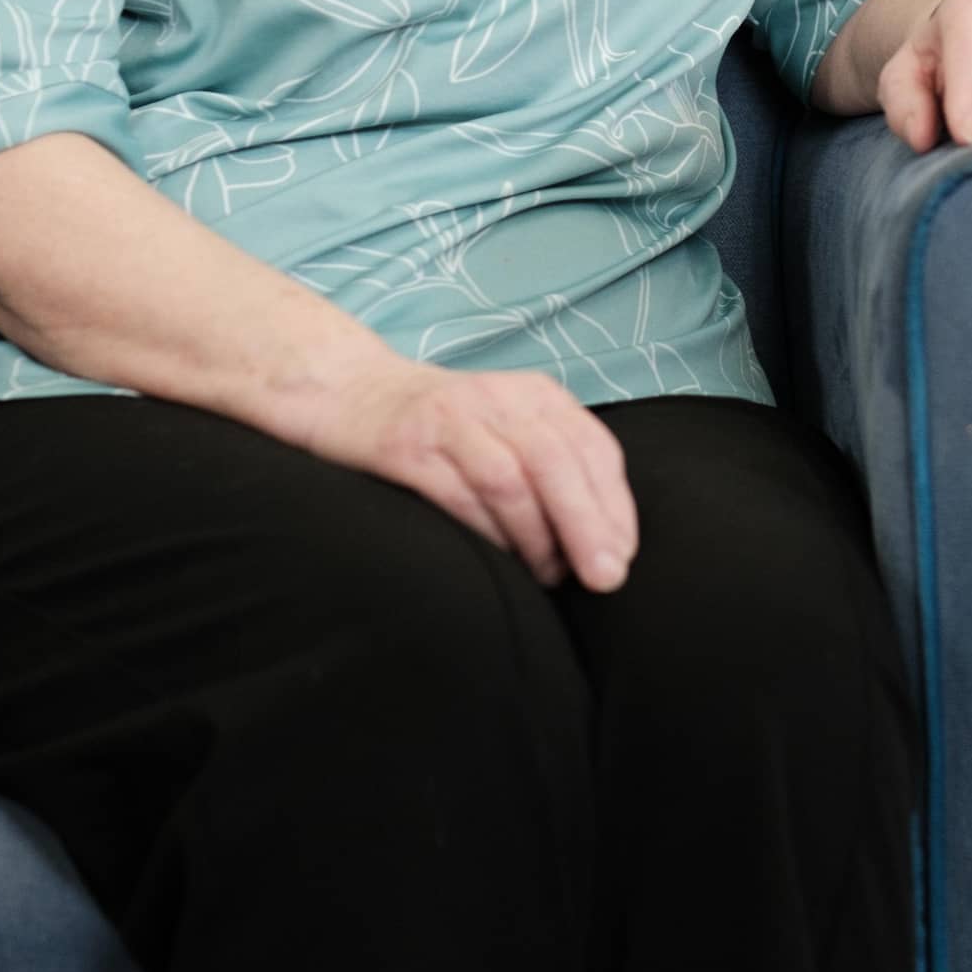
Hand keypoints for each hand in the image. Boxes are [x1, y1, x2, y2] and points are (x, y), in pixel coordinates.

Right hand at [314, 357, 638, 591]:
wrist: (349, 393)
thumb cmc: (445, 428)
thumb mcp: (510, 429)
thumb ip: (555, 468)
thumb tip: (604, 543)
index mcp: (535, 395)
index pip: (593, 447)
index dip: (615, 506)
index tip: (623, 556)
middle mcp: (498, 399)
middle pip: (557, 462)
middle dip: (588, 524)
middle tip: (604, 578)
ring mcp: (450, 419)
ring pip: (510, 478)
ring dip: (537, 536)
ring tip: (548, 575)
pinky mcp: (406, 446)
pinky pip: (456, 494)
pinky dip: (486, 533)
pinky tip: (500, 561)